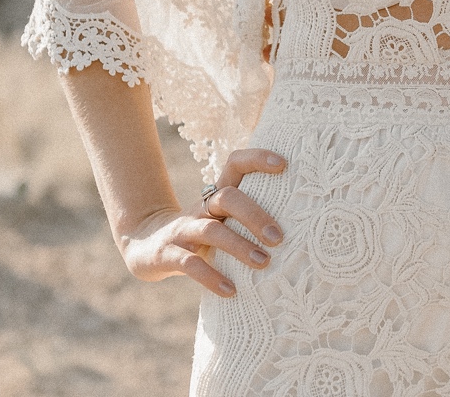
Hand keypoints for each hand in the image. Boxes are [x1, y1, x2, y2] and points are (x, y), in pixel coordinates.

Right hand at [119, 148, 286, 296]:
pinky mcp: (168, 255)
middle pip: (227, 198)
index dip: (257, 158)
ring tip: (264, 263)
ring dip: (240, 247)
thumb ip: (248, 216)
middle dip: (255, 215)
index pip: (235, 164)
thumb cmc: (200, 234)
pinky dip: (212, 277)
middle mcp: (201, 208)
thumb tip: (304, 225)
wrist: (146, 246)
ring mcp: (183, 231)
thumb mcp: (221, 219)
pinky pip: (191, 265)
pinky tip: (231, 291)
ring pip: (212, 232)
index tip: (284, 165)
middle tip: (279, 238)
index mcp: (215, 196)